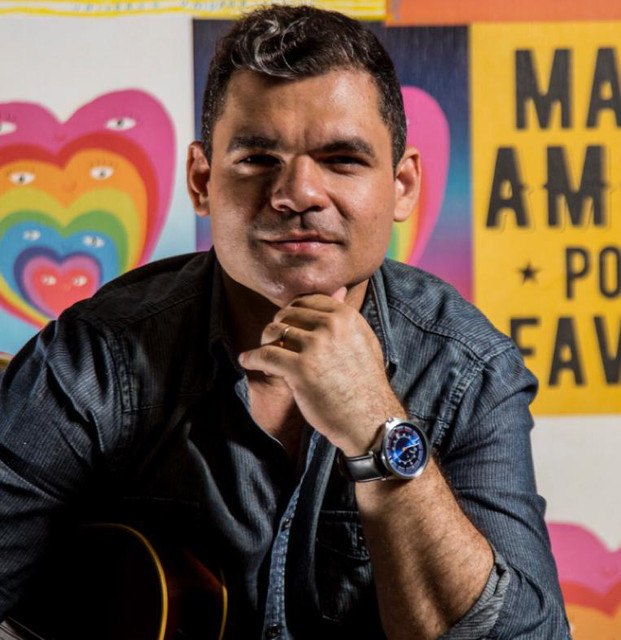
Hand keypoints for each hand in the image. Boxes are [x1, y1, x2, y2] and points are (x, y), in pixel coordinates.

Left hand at [238, 288, 404, 453]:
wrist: (369, 420)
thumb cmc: (364, 383)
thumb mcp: (363, 341)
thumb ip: (346, 316)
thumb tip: (338, 289)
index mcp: (346, 317)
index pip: (306, 300)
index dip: (292, 313)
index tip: (288, 327)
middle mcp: (331, 327)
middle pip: (287, 314)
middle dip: (278, 328)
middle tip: (277, 346)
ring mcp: (315, 347)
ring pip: (273, 331)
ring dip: (265, 343)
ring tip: (268, 358)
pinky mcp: (300, 370)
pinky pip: (264, 355)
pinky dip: (251, 358)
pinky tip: (247, 361)